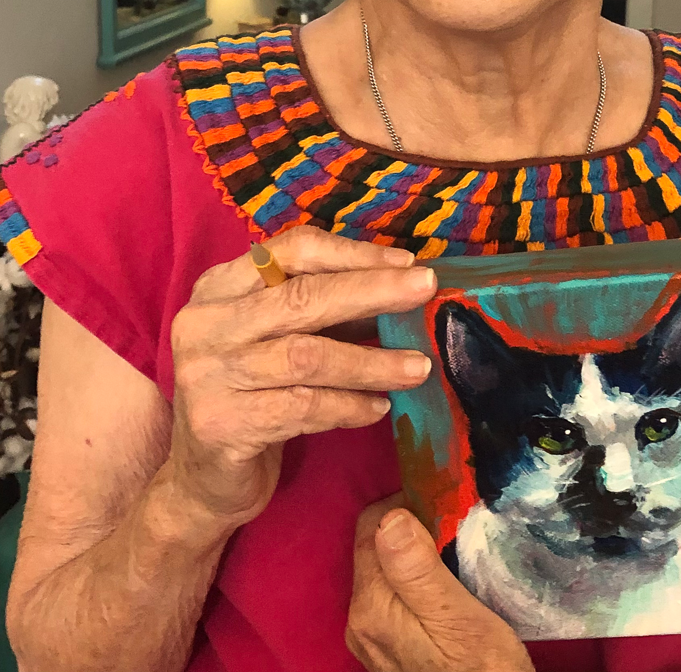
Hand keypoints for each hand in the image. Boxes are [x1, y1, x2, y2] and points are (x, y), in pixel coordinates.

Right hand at [166, 227, 435, 529]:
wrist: (204, 481)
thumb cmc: (255, 395)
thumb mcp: (279, 340)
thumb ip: (326, 312)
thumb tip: (402, 286)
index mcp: (219, 287)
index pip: (291, 251)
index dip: (352, 253)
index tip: (407, 262)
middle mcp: (205, 323)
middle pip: (301, 297)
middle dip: (372, 291)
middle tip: (425, 291)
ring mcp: (207, 374)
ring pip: (307, 355)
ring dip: (371, 360)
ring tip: (418, 367)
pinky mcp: (221, 424)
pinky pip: (303, 407)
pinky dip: (349, 406)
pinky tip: (379, 407)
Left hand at [346, 494, 534, 671]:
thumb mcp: (459, 618)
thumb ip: (418, 570)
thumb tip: (388, 518)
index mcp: (371, 606)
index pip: (371, 526)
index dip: (406, 505)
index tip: (444, 504)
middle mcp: (360, 621)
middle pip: (375, 548)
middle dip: (410, 527)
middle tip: (454, 524)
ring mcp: (372, 640)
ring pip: (386, 571)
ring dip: (415, 553)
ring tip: (455, 550)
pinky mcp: (389, 651)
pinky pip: (394, 597)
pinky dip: (416, 580)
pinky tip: (447, 584)